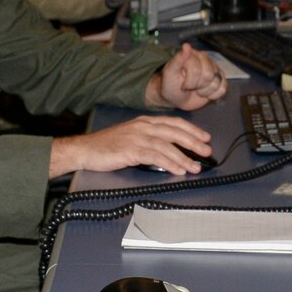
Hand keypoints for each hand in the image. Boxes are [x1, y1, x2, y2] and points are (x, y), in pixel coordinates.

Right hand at [48, 115, 211, 176]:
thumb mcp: (130, 137)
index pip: (173, 123)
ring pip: (168, 145)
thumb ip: (148, 140)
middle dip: (193, 142)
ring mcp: (137, 137)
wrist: (85, 150)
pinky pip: (156, 156)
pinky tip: (178, 169)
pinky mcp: (131, 150)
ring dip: (184, 157)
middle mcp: (142, 126)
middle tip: (207, 151)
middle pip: (174, 132)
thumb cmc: (105, 146)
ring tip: (195, 166)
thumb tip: (168, 151)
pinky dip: (170, 163)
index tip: (204, 137)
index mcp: (143, 122)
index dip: (191, 129)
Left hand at [146, 43, 228, 110]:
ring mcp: (214, 70)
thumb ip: (178, 59)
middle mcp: (206, 60)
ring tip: (196, 89)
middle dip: (196, 86)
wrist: (175, 98)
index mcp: (193, 55)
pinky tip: (204, 93)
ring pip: (216, 83)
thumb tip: (186, 46)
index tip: (181, 84)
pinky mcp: (220, 80)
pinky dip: (213, 95)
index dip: (189, 82)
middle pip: (208, 76)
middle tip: (189, 87)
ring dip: (204, 92)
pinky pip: (223, 89)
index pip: (196, 70)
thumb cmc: (171, 84)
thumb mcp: (170, 72)